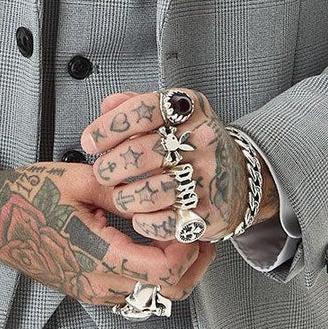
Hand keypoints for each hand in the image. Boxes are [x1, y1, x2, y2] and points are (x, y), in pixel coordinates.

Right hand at [0, 159, 214, 306]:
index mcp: (96, 256)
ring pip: (152, 297)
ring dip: (175, 271)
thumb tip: (159, 189)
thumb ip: (123, 188)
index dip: (189, 249)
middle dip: (193, 264)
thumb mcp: (78, 180)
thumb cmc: (25, 197)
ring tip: (182, 236)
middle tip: (201, 232)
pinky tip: (154, 246)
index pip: (164, 271)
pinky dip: (153, 276)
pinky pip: (132, 294)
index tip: (195, 222)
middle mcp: (96, 284)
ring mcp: (91, 291)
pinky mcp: (86, 289)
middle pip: (167, 292)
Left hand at [80, 87, 278, 242]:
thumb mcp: (171, 116)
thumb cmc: (193, 145)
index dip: (110, 126)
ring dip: (125, 197)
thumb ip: (136, 106)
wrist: (238, 179)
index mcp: (190, 110)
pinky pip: (166, 223)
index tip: (90, 140)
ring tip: (120, 196)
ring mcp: (209, 177)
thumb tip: (107, 105)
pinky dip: (146, 222)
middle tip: (102, 173)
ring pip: (152, 191)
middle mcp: (203, 140)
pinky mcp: (209, 213)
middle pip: (142, 152)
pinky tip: (141, 216)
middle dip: (111, 166)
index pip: (144, 109)